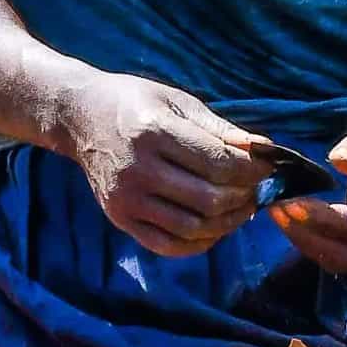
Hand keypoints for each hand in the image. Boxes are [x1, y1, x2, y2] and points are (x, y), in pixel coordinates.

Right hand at [68, 71, 269, 256]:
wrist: (79, 117)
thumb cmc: (133, 102)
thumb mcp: (176, 101)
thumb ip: (219, 128)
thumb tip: (262, 149)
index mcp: (153, 131)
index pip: (217, 162)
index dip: (252, 169)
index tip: (267, 166)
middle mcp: (137, 169)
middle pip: (208, 199)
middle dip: (243, 196)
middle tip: (256, 188)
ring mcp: (126, 199)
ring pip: (192, 227)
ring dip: (227, 223)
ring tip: (241, 207)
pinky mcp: (119, 219)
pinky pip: (168, 245)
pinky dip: (199, 243)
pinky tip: (214, 227)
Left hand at [270, 93, 346, 274]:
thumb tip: (340, 160)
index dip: (327, 220)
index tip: (293, 203)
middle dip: (309, 235)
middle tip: (277, 207)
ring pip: (341, 260)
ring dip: (306, 241)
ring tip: (278, 211)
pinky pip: (338, 253)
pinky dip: (311, 241)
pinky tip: (290, 218)